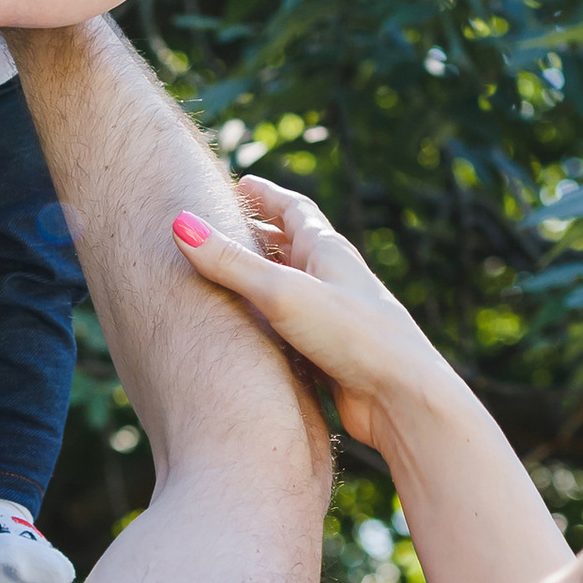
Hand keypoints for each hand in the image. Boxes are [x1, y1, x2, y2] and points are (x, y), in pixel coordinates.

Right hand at [170, 174, 454, 455]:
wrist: (402, 399)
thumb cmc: (353, 337)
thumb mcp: (283, 293)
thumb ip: (231, 263)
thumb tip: (179, 223)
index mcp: (328, 252)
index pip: (294, 210)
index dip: (266, 196)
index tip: (241, 183)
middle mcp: (333, 280)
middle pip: (293, 247)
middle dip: (260, 235)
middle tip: (225, 227)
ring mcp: (334, 319)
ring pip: (292, 290)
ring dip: (264, 280)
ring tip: (229, 278)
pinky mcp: (330, 356)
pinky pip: (293, 329)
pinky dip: (269, 323)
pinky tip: (251, 334)